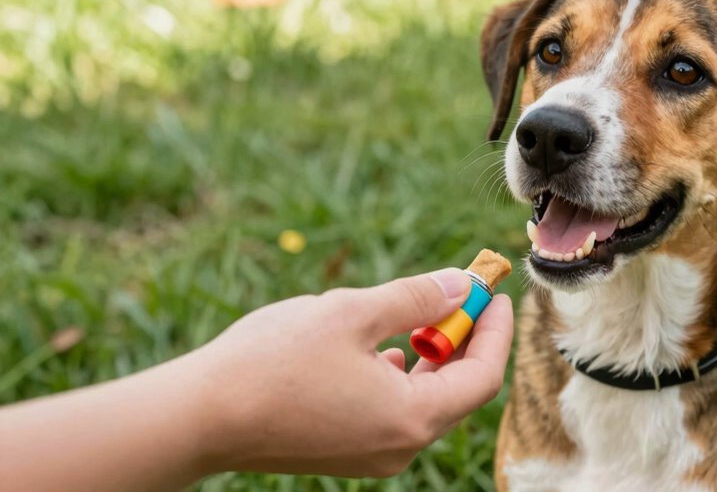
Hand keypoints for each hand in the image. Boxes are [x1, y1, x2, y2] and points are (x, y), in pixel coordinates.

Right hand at [190, 268, 513, 477]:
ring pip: (422, 400)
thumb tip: (457, 284)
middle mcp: (398, 446)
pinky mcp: (345, 451)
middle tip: (459, 292)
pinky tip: (383, 346)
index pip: (482, 378)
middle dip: (462, 338)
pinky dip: (400, 375)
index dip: (493, 332)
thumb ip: (414, 298)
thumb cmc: (273, 362)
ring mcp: (371, 455)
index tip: (493, 293)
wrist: (200, 416)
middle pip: (456, 390)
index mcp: (411, 419)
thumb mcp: (352, 314)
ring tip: (420, 312)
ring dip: (430, 355)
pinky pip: (392, 411)